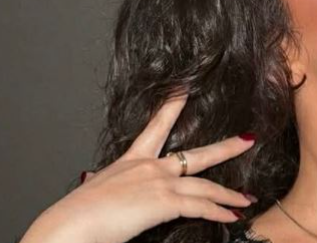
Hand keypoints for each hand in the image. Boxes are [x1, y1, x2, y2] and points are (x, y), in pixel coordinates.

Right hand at [19, 93, 257, 242]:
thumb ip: (100, 181)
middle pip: (197, 154)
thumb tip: (91, 178)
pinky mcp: (164, 201)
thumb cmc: (76, 214)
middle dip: (226, 147)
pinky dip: (219, 212)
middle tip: (248, 139)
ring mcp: (159, 183)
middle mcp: (149, 167)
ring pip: (205, 185)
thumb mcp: (93, 190)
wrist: (68, 226)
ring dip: (229, 194)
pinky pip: (200, 206)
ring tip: (247, 198)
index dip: (172, 106)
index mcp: (131, 161)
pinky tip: (233, 215)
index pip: (156, 126)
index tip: (184, 89)